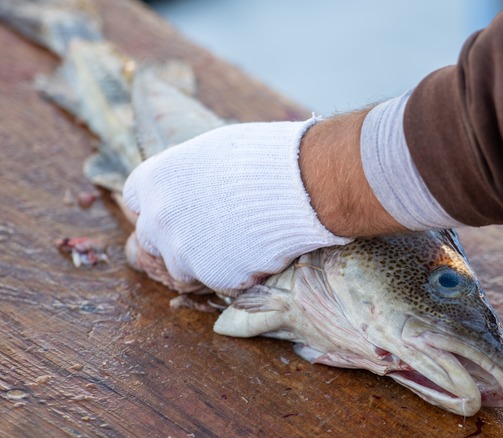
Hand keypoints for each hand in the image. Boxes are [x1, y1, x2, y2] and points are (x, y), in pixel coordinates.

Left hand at [122, 119, 350, 293]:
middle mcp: (158, 219)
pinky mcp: (213, 277)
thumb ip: (189, 176)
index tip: (184, 207)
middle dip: (179, 239)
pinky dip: (239, 273)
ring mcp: (183, 252)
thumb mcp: (213, 152)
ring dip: (207, 261)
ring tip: (244, 241)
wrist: (301, 183)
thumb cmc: (263, 156)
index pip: (135, 201)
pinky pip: (220, 282)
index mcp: (153, 180)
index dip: (162, 205)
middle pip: (152, 240)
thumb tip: (192, 188)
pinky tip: (263, 251)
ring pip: (183, 268)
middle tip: (214, 231)